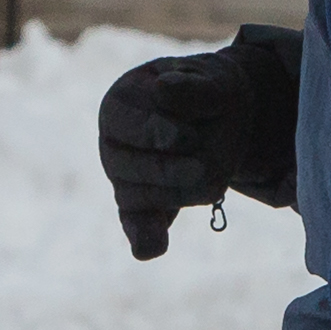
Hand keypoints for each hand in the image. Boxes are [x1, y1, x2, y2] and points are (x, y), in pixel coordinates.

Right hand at [98, 26, 301, 259]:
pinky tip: (154, 247)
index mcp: (120, 102)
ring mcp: (122, 178)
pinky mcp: (137, 207)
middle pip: (133, 168)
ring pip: (145, 198)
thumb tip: (162, 90)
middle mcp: (111, 142)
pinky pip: (136, 225)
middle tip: (211, 166)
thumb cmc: (211, 96)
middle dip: (176, 170)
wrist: (220, 117)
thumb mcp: (214, 83)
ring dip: (186, 191)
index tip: (193, 136)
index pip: (135, 128)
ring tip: (214, 176)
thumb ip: (193, 88)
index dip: (166, 136)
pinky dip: (146, 237)